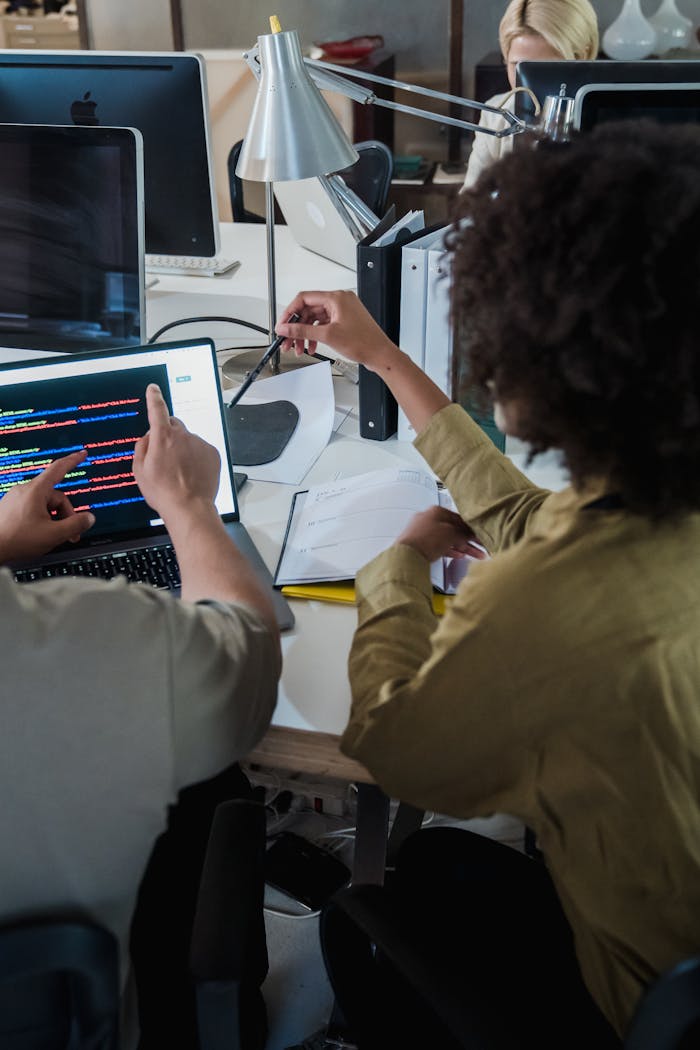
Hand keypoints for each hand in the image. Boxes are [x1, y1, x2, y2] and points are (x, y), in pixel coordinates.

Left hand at [0, 450, 94, 563]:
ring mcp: (16, 499)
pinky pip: (33, 509)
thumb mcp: (54, 534)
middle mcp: (25, 491)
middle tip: (71, 534)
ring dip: (54, 519)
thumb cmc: (16, 539)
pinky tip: (39, 534)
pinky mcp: (11, 508)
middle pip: (56, 497)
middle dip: (66, 515)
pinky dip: (42, 520)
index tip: (82, 454)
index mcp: (36, 490)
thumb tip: (88, 518)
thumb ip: (75, 525)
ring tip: (52, 537)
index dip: (73, 461)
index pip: (59, 469)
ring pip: (45, 504)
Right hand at [132, 384, 220, 519]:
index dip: (154, 398)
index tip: (153, 389)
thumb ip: (141, 447)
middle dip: (167, 433)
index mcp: (162, 437)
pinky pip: (200, 448)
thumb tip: (148, 437)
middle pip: (173, 425)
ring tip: (179, 471)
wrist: (189, 507)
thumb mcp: (139, 471)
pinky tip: (191, 472)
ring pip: (187, 439)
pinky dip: (195, 456)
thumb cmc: (163, 492)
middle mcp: (183, 436)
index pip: (156, 409)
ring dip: (182, 448)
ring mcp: (199, 444)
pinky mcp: (212, 453)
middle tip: (164, 455)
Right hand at [275, 290, 397, 368]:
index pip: (304, 298)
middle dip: (297, 327)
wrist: (380, 354)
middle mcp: (339, 301)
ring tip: (299, 347)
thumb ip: (302, 330)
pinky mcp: (344, 321)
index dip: (290, 312)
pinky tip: (312, 346)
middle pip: (308, 310)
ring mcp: (342, 311)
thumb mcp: (327, 336)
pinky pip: (324, 324)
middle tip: (288, 340)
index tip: (282, 324)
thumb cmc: (364, 342)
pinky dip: (315, 335)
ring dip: (305, 333)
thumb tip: (286, 327)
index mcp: (336, 298)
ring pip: (315, 319)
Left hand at [396, 506, 488, 563]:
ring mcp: (424, 532)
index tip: (481, 537)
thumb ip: (464, 533)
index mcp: (437, 511)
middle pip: (454, 529)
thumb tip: (472, 534)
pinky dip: (450, 550)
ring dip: (462, 547)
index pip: (460, 519)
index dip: (472, 528)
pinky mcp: (421, 544)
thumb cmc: (427, 539)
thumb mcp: (452, 534)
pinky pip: (439, 546)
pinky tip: (460, 555)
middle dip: (469, 540)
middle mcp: (429, 519)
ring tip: (476, 555)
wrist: (407, 555)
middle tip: (481, 548)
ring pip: (448, 539)